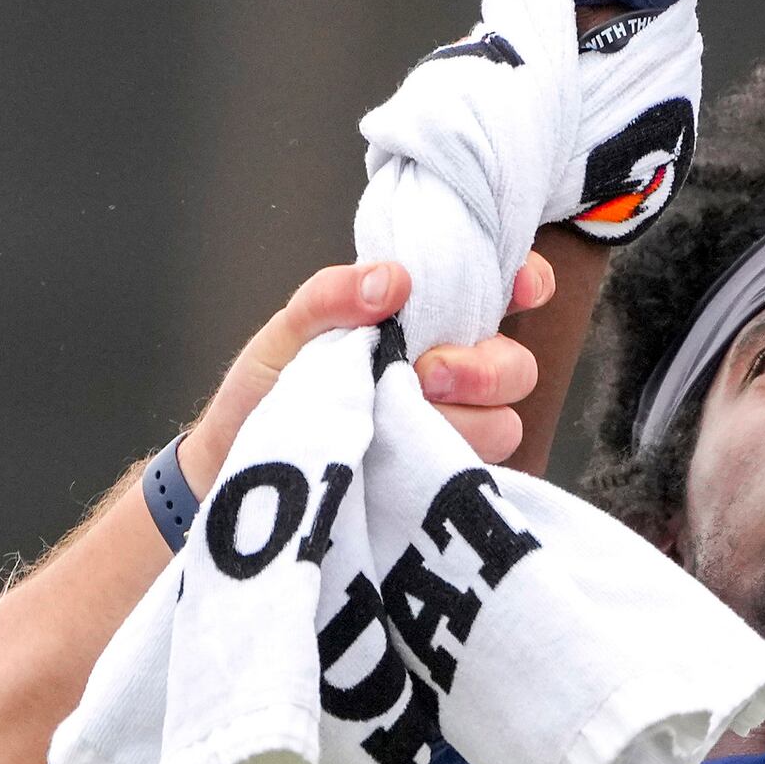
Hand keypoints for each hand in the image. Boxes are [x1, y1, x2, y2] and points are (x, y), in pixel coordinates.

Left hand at [177, 256, 550, 485]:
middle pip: (515, 369)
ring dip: (462, 421)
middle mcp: (448, 377)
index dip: (528, 285)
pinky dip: (444, 463)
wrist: (236, 462)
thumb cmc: (268, 388)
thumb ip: (333, 295)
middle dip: (483, 368)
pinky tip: (404, 459)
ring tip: (400, 418)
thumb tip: (392, 280)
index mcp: (424, 324)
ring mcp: (446, 432)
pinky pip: (471, 476)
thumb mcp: (289, 330)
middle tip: (426, 373)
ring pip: (502, 424)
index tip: (522, 290)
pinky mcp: (433, 483)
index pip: (502, 295)